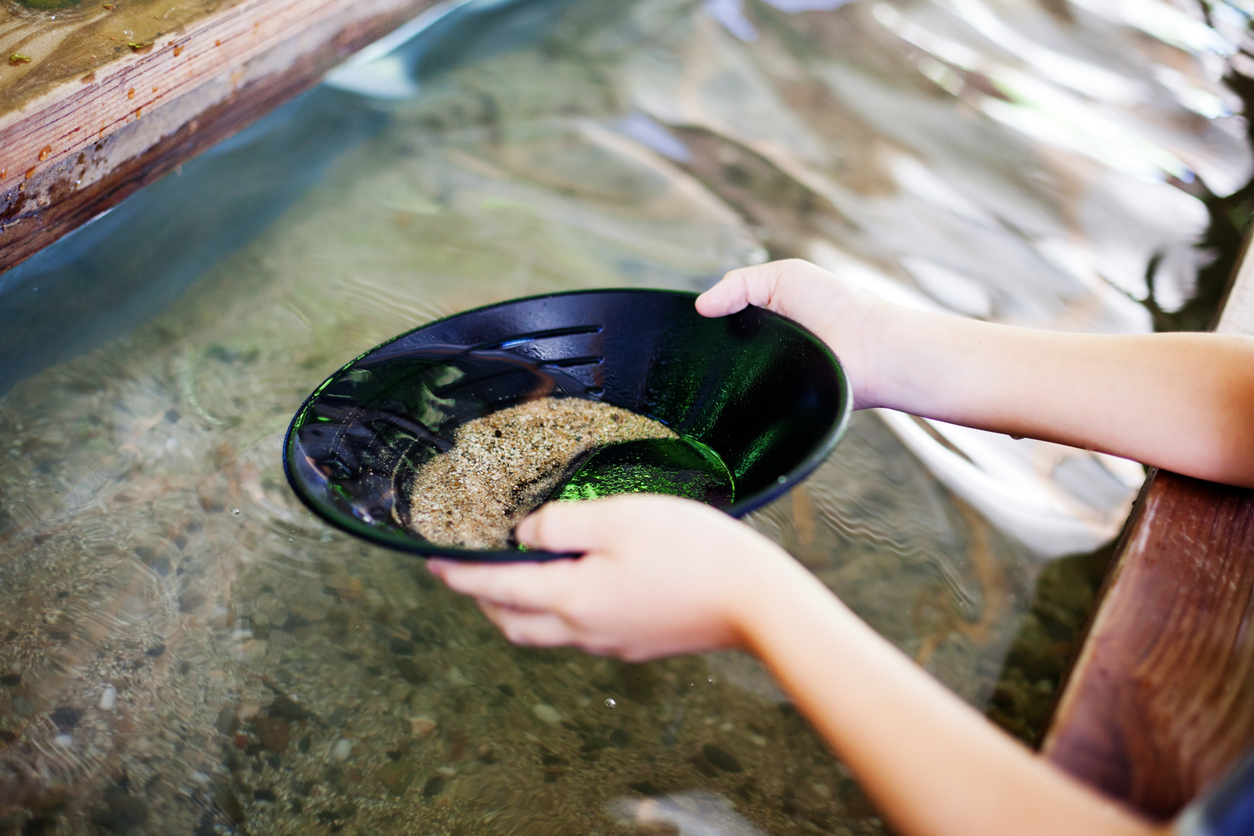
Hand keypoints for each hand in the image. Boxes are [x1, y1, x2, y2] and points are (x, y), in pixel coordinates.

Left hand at [427, 495, 797, 661]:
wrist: (756, 601)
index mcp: (572, 598)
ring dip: (521, 608)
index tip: (432, 564)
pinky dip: (561, 611)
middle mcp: (585, 630)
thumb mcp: (618, 518)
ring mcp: (614, 643)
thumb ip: (562, 525)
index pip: (497, 588)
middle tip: (471, 573)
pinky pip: (583, 633)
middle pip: (515, 623)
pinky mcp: (641, 644)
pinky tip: (578, 586)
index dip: (459, 576)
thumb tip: (526, 536)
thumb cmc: (691, 551)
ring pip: (547, 632)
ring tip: (520, 577)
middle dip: (484, 600)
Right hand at [697, 259, 887, 408]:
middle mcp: (766, 346)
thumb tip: (700, 307)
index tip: (693, 323)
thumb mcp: (782, 276)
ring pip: (732, 377)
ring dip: (728, 370)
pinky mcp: (776, 402)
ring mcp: (769, 374)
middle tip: (706, 346)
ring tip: (728, 364)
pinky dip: (742, 393)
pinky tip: (741, 386)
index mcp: (766, 316)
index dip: (708, 320)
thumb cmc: (836, 304)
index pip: (723, 321)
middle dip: (713, 347)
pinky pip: (748, 401)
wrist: (870, 348)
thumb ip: (738, 284)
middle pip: (723, 350)